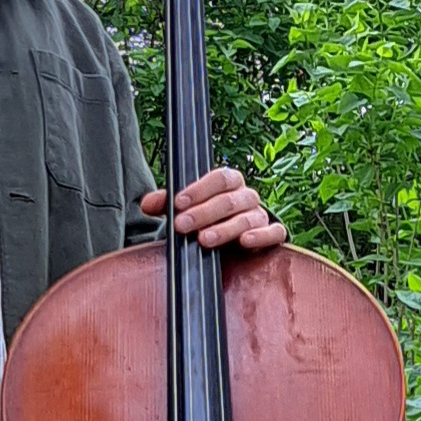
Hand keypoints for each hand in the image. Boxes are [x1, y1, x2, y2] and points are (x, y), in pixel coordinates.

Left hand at [147, 164, 287, 253]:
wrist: (231, 238)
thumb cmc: (208, 217)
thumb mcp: (186, 208)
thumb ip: (167, 204)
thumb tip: (146, 203)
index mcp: (229, 182)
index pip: (219, 178)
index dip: (199, 190)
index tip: (179, 202)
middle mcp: (246, 196)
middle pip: (229, 200)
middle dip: (203, 213)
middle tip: (182, 225)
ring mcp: (260, 215)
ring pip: (247, 218)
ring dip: (225, 229)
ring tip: (204, 240)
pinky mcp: (271, 234)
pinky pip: (274, 232)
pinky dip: (261, 236)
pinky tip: (244, 242)